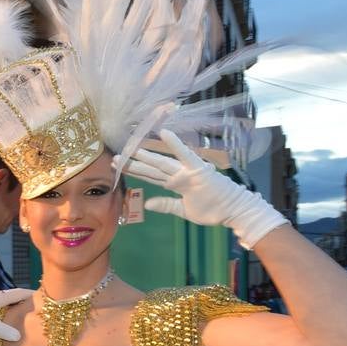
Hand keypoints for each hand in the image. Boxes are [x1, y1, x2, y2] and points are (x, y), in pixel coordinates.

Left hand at [0, 289, 33, 339]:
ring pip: (2, 299)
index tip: (42, 296)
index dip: (31, 294)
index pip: (18, 293)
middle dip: (23, 299)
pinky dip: (3, 307)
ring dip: (12, 303)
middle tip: (34, 305)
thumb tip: (18, 336)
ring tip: (20, 311)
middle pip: (12, 295)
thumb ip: (1, 330)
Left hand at [123, 130, 286, 248]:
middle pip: (151, 169)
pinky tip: (164, 134)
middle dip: (133, 164)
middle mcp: (178, 175)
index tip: (117, 167)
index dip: (134, 171)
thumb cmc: (212, 210)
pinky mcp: (198, 170)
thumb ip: (166, 205)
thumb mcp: (183, 210)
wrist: (232, 212)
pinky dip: (175, 145)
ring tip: (129, 150)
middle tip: (114, 159)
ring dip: (145, 157)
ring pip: (162, 164)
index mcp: (174, 183)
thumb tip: (147, 203)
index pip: (150, 177)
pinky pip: (185, 155)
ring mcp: (187, 171)